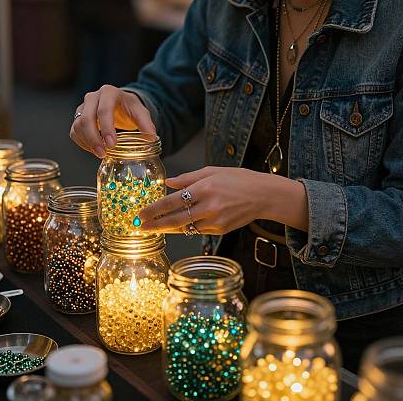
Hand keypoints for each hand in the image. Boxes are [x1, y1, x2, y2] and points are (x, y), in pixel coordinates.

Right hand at [70, 85, 155, 157]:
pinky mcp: (78, 117)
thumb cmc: (129, 107)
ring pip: (78, 125)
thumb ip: (147, 124)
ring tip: (100, 154)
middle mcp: (93, 97)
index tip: (112, 145)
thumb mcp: (141, 113)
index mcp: (109, 93)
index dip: (106, 128)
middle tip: (103, 153)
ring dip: (88, 142)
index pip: (104, 110)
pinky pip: (74, 132)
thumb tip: (152, 138)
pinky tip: (94, 150)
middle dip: (94, 138)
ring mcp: (83, 107)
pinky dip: (83, 143)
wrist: (120, 103)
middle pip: (87, 118)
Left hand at [139, 167, 267, 234]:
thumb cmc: (238, 180)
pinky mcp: (220, 230)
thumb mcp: (212, 171)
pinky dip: (185, 228)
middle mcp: (208, 206)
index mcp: (204, 188)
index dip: (154, 209)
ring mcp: (214, 221)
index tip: (140, 213)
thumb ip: (188, 178)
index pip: (172, 201)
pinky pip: (197, 230)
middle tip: (139, 227)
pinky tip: (176, 226)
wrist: (263, 195)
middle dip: (154, 225)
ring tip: (153, 228)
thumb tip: (168, 183)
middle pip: (174, 220)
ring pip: (184, 228)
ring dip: (166, 229)